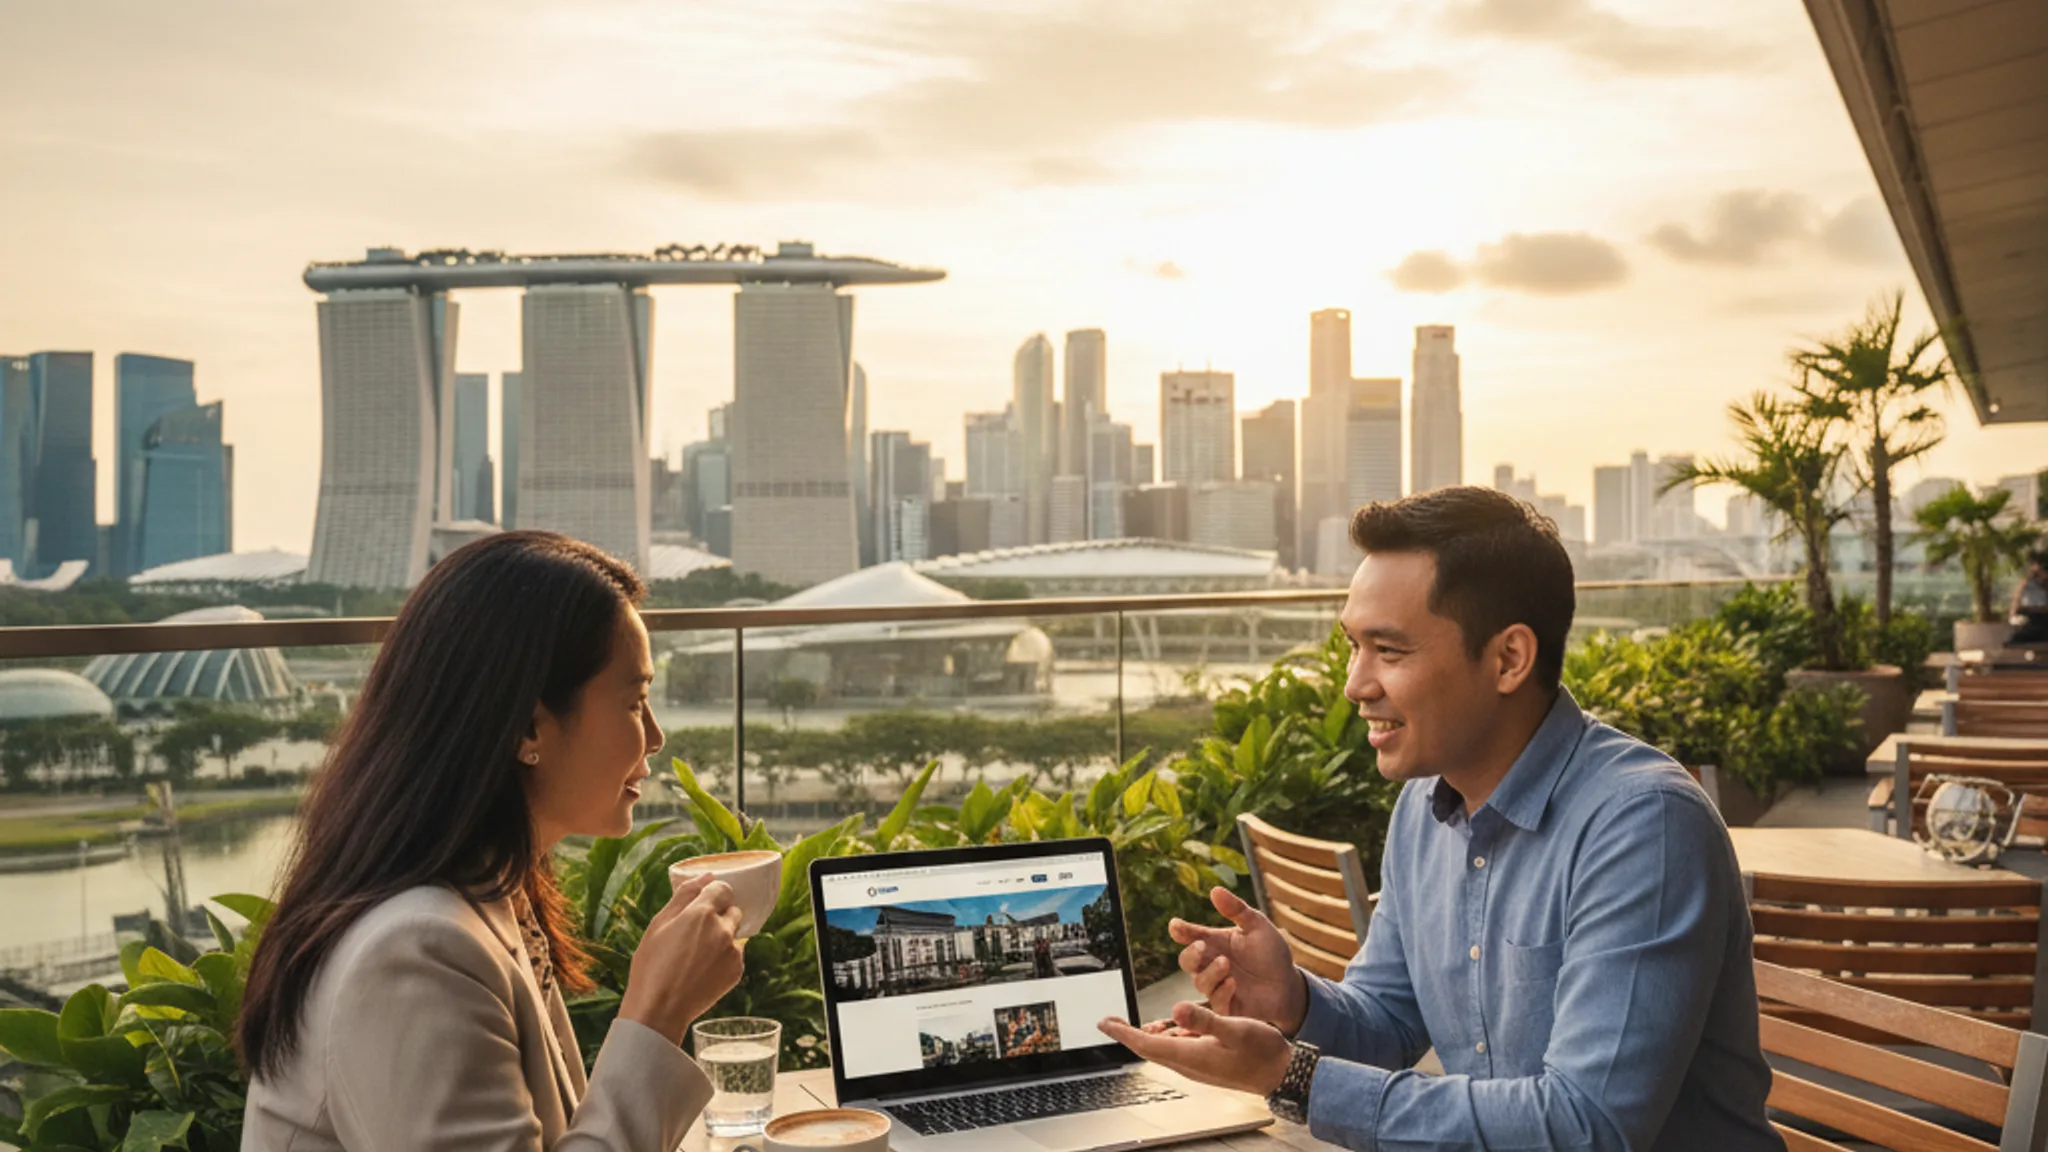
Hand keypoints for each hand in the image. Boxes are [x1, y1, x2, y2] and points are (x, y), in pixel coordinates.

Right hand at [618, 873, 745, 1044]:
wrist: (659, 1010)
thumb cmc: (652, 966)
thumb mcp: (659, 924)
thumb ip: (685, 895)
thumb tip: (707, 875)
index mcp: (702, 913)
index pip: (723, 888)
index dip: (712, 896)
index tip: (700, 907)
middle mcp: (723, 929)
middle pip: (732, 910)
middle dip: (718, 916)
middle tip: (694, 935)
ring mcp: (733, 952)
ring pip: (734, 933)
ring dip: (721, 937)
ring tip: (695, 956)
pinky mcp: (737, 971)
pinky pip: (735, 954)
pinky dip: (723, 957)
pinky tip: (701, 969)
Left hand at [1099, 1002, 1292, 1097]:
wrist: (1282, 1073)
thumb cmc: (1262, 1052)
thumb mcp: (1235, 1029)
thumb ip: (1205, 1020)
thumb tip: (1176, 1009)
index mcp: (1192, 1056)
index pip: (1147, 1045)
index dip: (1124, 1032)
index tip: (1105, 1023)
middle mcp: (1190, 1064)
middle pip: (1149, 1049)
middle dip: (1127, 1034)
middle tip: (1109, 1021)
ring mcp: (1198, 1066)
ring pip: (1163, 1051)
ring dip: (1146, 1037)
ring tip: (1131, 1025)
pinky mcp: (1207, 1064)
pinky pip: (1178, 1051)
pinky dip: (1166, 1039)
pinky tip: (1168, 1029)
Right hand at [1170, 887, 1307, 1032]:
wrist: (1289, 983)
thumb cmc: (1270, 953)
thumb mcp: (1258, 926)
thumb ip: (1237, 909)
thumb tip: (1215, 890)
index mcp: (1215, 942)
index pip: (1191, 935)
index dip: (1181, 931)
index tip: (1176, 926)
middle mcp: (1211, 964)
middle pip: (1187, 961)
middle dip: (1191, 954)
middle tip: (1202, 945)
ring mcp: (1218, 986)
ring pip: (1200, 981)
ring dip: (1210, 972)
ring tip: (1226, 963)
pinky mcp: (1228, 1006)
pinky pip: (1216, 1002)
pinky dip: (1222, 991)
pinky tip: (1233, 983)